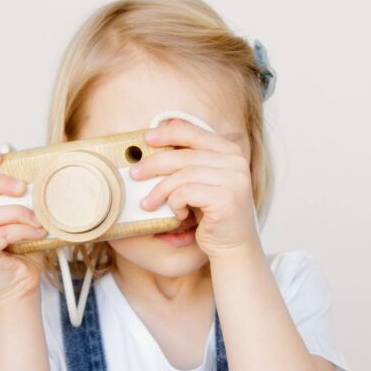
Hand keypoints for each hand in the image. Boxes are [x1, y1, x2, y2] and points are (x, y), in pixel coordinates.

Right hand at [0, 150, 47, 302]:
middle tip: (23, 186)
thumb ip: (23, 201)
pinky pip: (1, 233)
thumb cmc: (25, 255)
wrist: (24, 288)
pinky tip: (38, 232)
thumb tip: (36, 174)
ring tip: (40, 221)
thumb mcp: (24, 221)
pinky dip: (23, 230)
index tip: (1, 154)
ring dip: (21, 213)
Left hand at [130, 118, 259, 258]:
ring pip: (182, 175)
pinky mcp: (226, 199)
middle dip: (154, 164)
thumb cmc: (213, 214)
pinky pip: (186, 193)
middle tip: (135, 174)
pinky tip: (178, 213)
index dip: (168, 133)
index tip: (146, 138)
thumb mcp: (203, 180)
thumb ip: (191, 155)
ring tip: (148, 203)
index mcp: (231, 151)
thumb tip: (168, 124)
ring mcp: (234, 180)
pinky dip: (175, 203)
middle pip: (184, 155)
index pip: (195, 133)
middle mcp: (236, 162)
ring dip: (160, 190)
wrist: (233, 247)